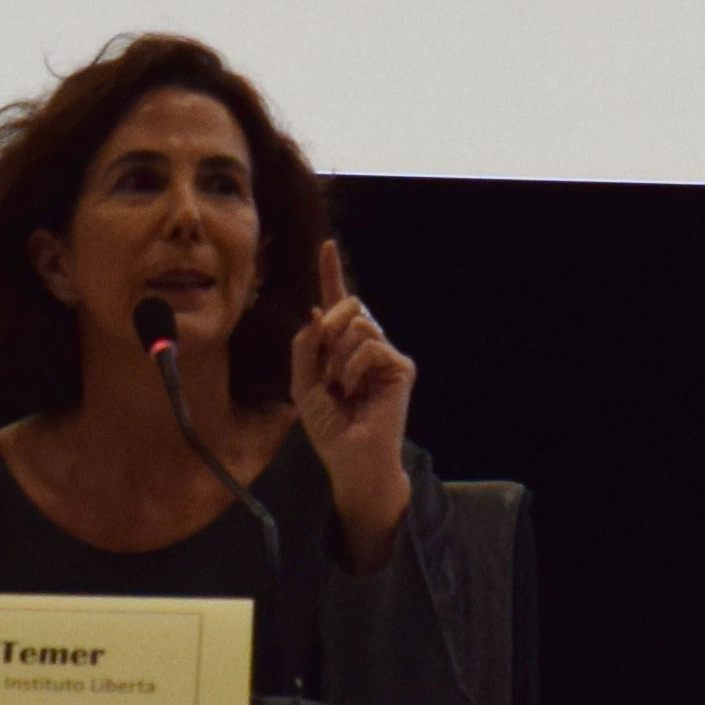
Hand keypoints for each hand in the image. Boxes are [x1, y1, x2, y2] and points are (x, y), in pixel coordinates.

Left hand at [286, 238, 415, 562]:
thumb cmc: (329, 427)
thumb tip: (316, 311)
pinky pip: (371, 346)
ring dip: (339, 356)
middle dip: (329, 330)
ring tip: (341, 386)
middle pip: (349, 305)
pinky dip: (354, 367)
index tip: (326, 246)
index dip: (331, 274)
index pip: (338, 302)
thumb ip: (305, 348)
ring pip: (359, 323)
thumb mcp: (303, 385)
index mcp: (342, 347)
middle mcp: (368, 345)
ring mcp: (386, 354)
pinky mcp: (401, 367)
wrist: (350, 458)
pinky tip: (354, 389)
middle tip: (326, 368)